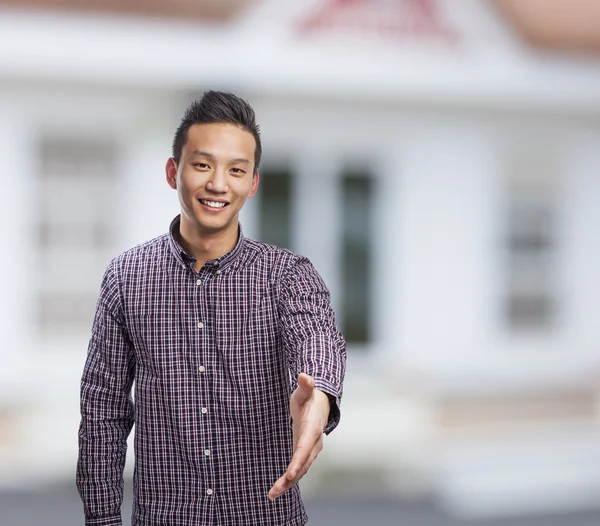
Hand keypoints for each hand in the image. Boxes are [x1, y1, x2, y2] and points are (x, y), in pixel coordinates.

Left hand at [268, 373, 329, 499]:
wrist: (320, 406)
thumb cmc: (309, 398)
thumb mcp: (305, 391)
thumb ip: (305, 385)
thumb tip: (304, 375)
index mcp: (312, 429)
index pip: (305, 447)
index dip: (298, 460)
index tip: (289, 473)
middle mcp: (313, 443)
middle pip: (302, 464)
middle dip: (290, 478)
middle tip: (275, 490)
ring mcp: (310, 451)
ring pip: (300, 471)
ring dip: (287, 484)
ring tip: (272, 494)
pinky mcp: (303, 455)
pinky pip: (297, 470)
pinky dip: (288, 481)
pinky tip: (277, 490)